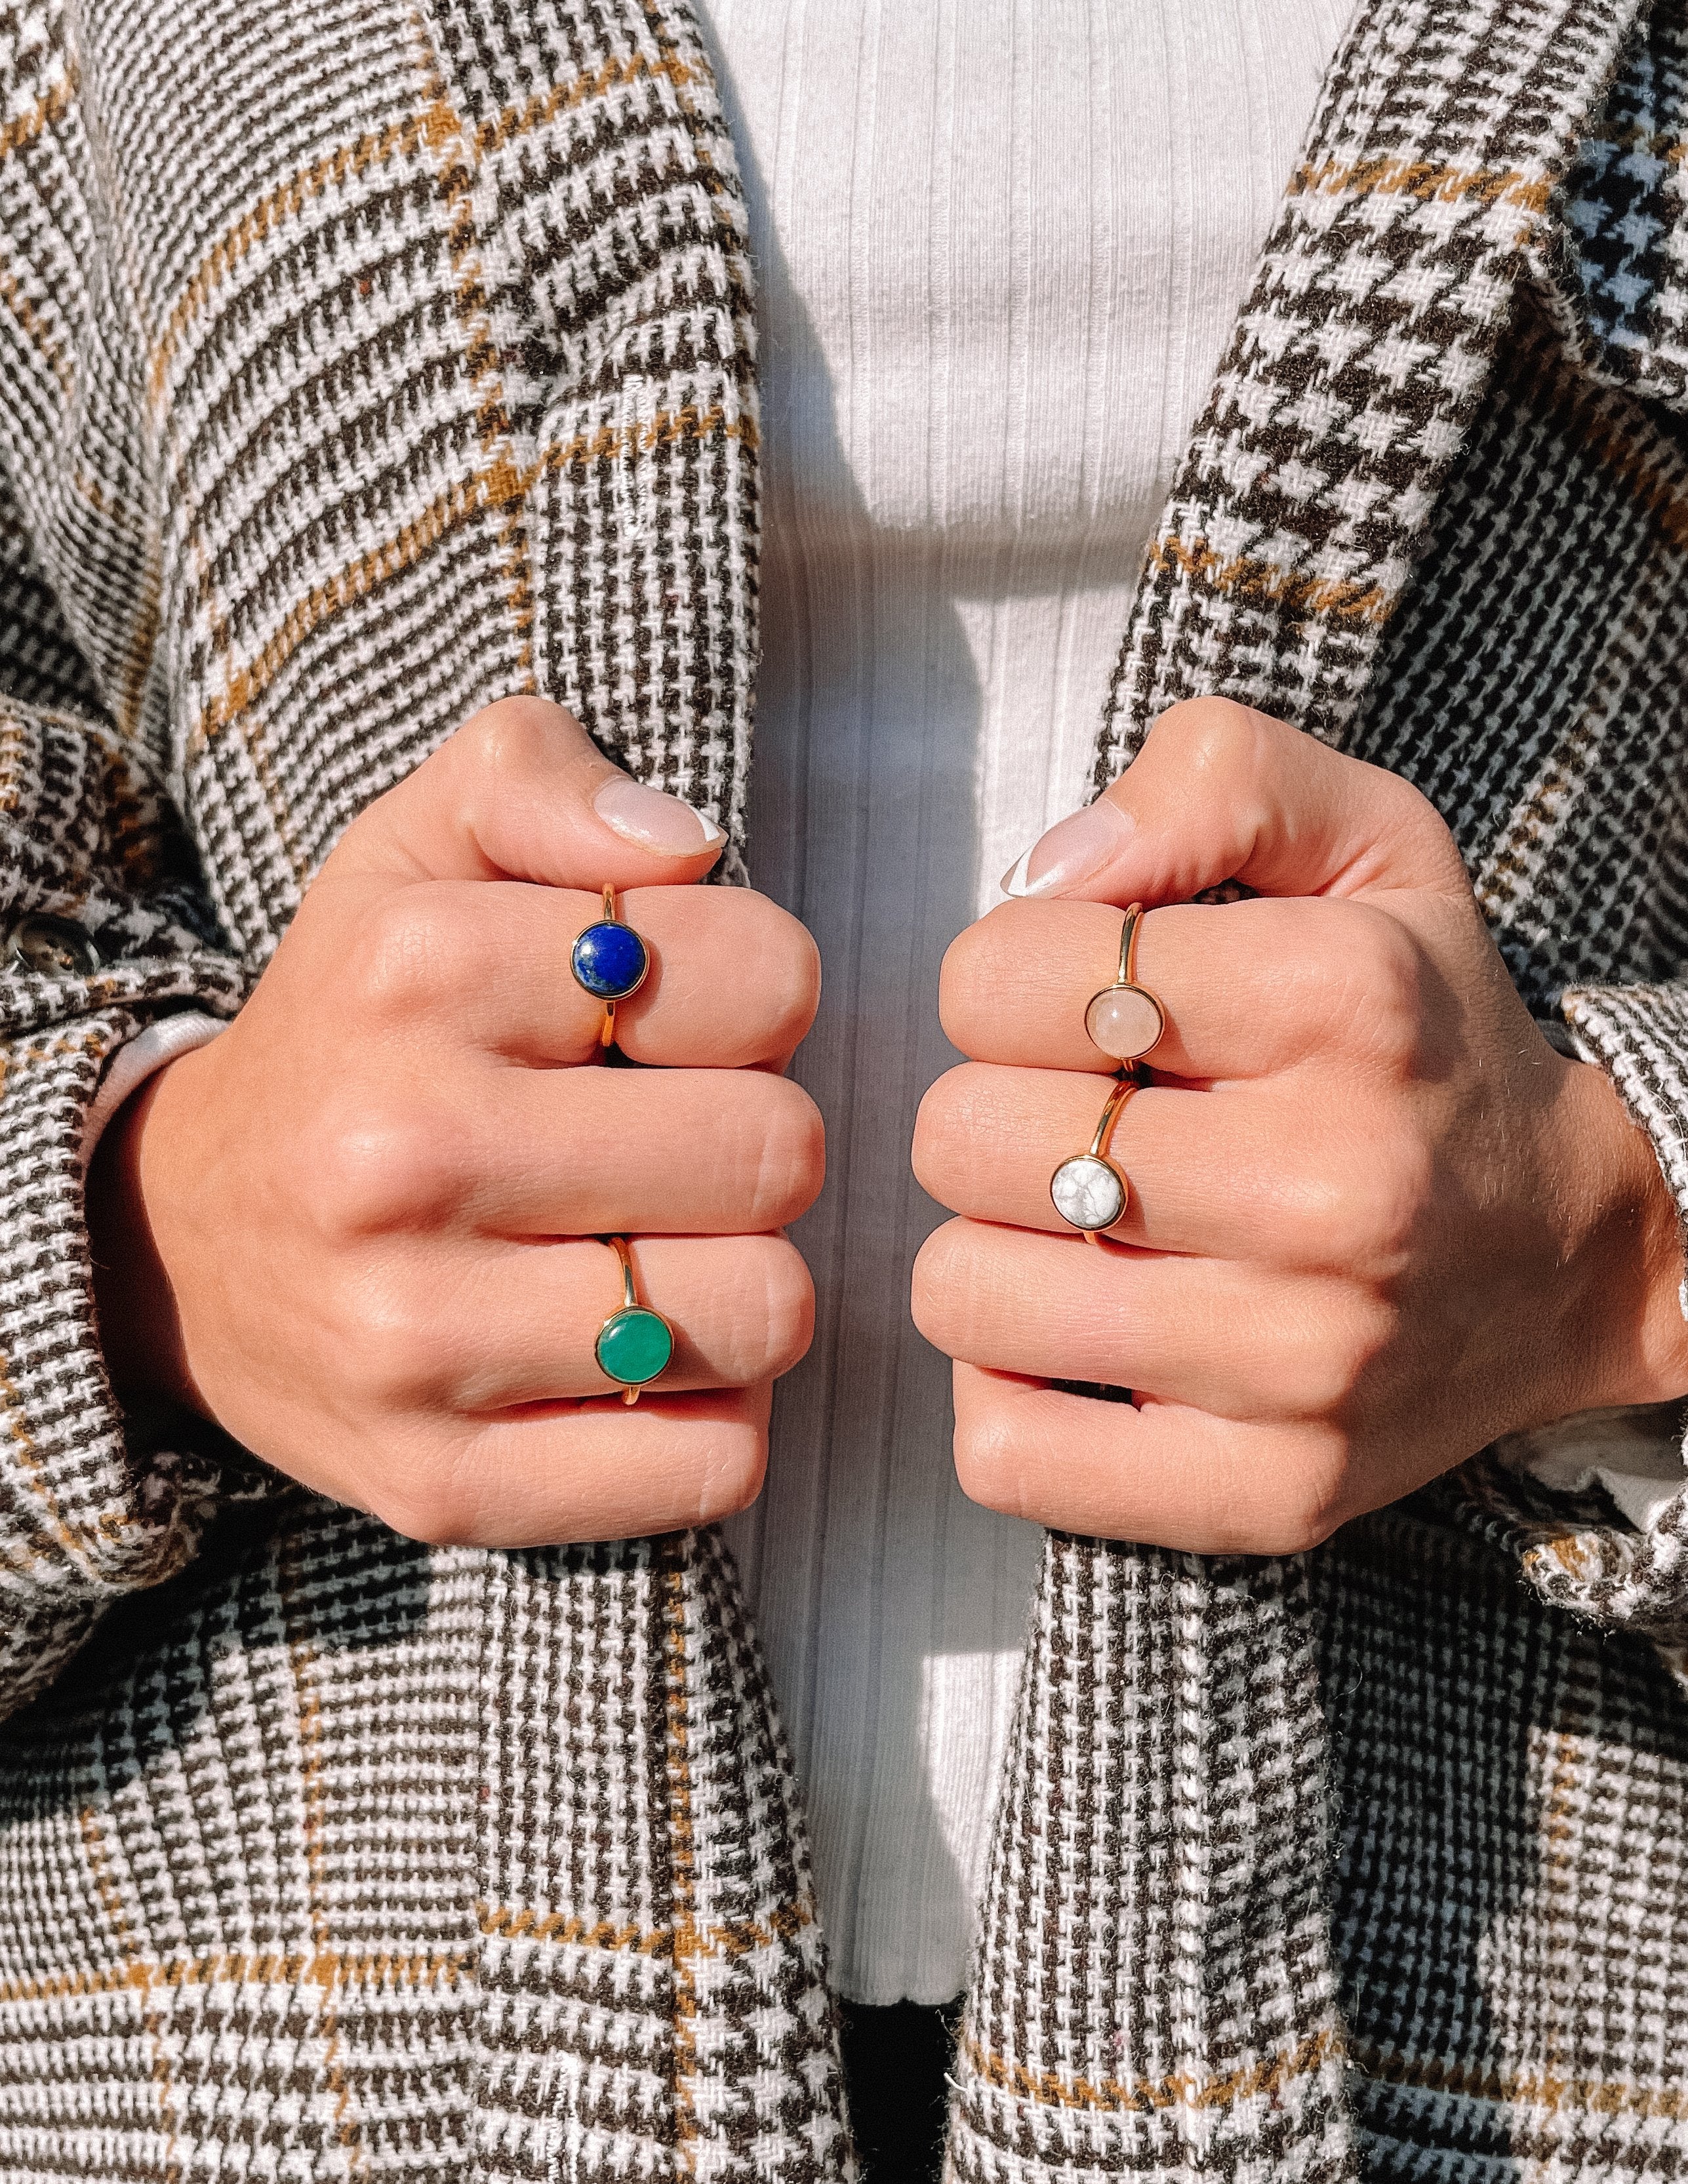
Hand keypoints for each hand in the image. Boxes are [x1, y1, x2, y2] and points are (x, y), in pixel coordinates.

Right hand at [88, 698, 822, 1546]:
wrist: (182, 1242)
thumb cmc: (360, 1027)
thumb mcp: (418, 847)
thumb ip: (548, 777)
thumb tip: (688, 845)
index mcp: (419, 973)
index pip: (765, 977)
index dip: (751, 997)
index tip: (673, 1023)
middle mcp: (404, 1158)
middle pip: (780, 1152)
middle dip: (755, 1140)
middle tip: (670, 1145)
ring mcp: (419, 1341)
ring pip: (764, 1313)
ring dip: (742, 1279)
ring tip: (652, 1248)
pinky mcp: (446, 1486)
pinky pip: (715, 1465)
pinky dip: (711, 1413)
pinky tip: (635, 1363)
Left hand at [912, 700, 1687, 1552]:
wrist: (1571, 1254)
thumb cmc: (1423, 1032)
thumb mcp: (1366, 842)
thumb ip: (1212, 780)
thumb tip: (1046, 873)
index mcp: (1342, 999)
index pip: (997, 976)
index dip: (1004, 981)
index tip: (1083, 1013)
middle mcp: (1333, 1184)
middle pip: (960, 1137)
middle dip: (990, 1114)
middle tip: (1078, 1123)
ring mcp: (1303, 1360)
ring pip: (961, 1293)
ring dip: (991, 1250)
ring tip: (1083, 1230)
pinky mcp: (1268, 1493)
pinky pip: (1005, 1453)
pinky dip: (1007, 1390)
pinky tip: (1081, 1339)